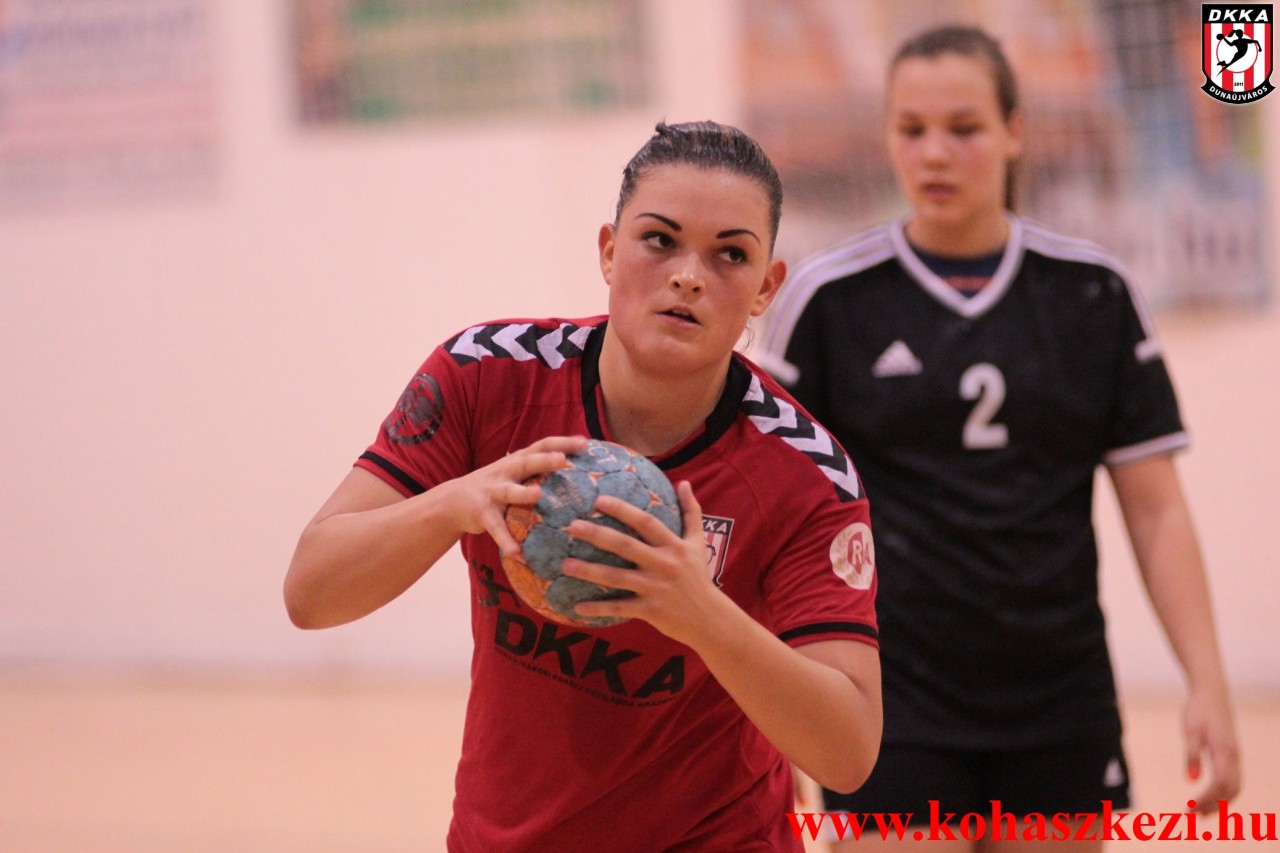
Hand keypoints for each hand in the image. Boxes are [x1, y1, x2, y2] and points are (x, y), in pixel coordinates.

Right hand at [441, 435, 588, 555]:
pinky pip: (496, 527)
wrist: (454, 501)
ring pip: (509, 491)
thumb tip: (580, 471)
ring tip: (537, 495)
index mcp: (518, 460)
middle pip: (527, 462)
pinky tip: (517, 552)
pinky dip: (506, 539)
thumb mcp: (516, 473)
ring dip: (522, 492)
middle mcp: (506, 471)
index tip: (585, 442)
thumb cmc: (497, 486)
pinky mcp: (482, 513)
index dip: (563, 442)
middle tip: (563, 459)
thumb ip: (540, 469)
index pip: (542, 445)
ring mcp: (492, 491)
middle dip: (544, 460)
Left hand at [560, 480, 721, 643]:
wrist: (710, 618)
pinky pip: (619, 608)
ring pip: (617, 578)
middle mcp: (663, 564)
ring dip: (589, 571)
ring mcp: (655, 588)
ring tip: (565, 565)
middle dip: (597, 535)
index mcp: (673, 546)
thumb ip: (691, 512)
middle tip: (571, 526)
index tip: (599, 499)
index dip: (623, 510)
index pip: (646, 522)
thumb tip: (684, 482)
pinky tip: (577, 606)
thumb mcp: (699, 543)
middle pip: (625, 546)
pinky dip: (598, 608)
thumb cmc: (699, 577)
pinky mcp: (650, 610)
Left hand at [1183, 683, 1241, 811]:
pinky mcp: (1231, 753)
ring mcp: (1235, 755)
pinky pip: (1233, 778)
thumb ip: (1191, 756)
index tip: (1189, 809)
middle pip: (1230, 790)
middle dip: (1213, 805)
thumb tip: (1190, 781)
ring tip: (1200, 812)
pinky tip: (1209, 795)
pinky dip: (1223, 792)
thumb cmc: (1198, 710)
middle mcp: (1233, 757)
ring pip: (1234, 786)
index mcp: (1224, 752)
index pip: (1218, 785)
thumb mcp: (1190, 731)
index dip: (1205, 800)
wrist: (1212, 692)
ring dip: (1219, 801)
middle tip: (1193, 815)